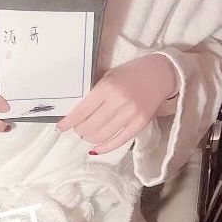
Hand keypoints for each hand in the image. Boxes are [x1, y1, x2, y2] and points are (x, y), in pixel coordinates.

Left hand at [57, 54, 179, 153]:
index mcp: (107, 87)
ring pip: (101, 136)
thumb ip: (95, 94)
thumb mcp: (109, 76)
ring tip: (88, 134)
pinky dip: (103, 148)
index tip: (60, 127)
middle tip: (78, 128)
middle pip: (89, 127)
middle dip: (79, 130)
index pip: (81, 111)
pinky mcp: (140, 124)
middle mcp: (118, 102)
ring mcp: (130, 115)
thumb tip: (76, 113)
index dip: (68, 122)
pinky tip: (96, 148)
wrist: (161, 73)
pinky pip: (118, 142)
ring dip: (90, 138)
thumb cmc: (131, 73)